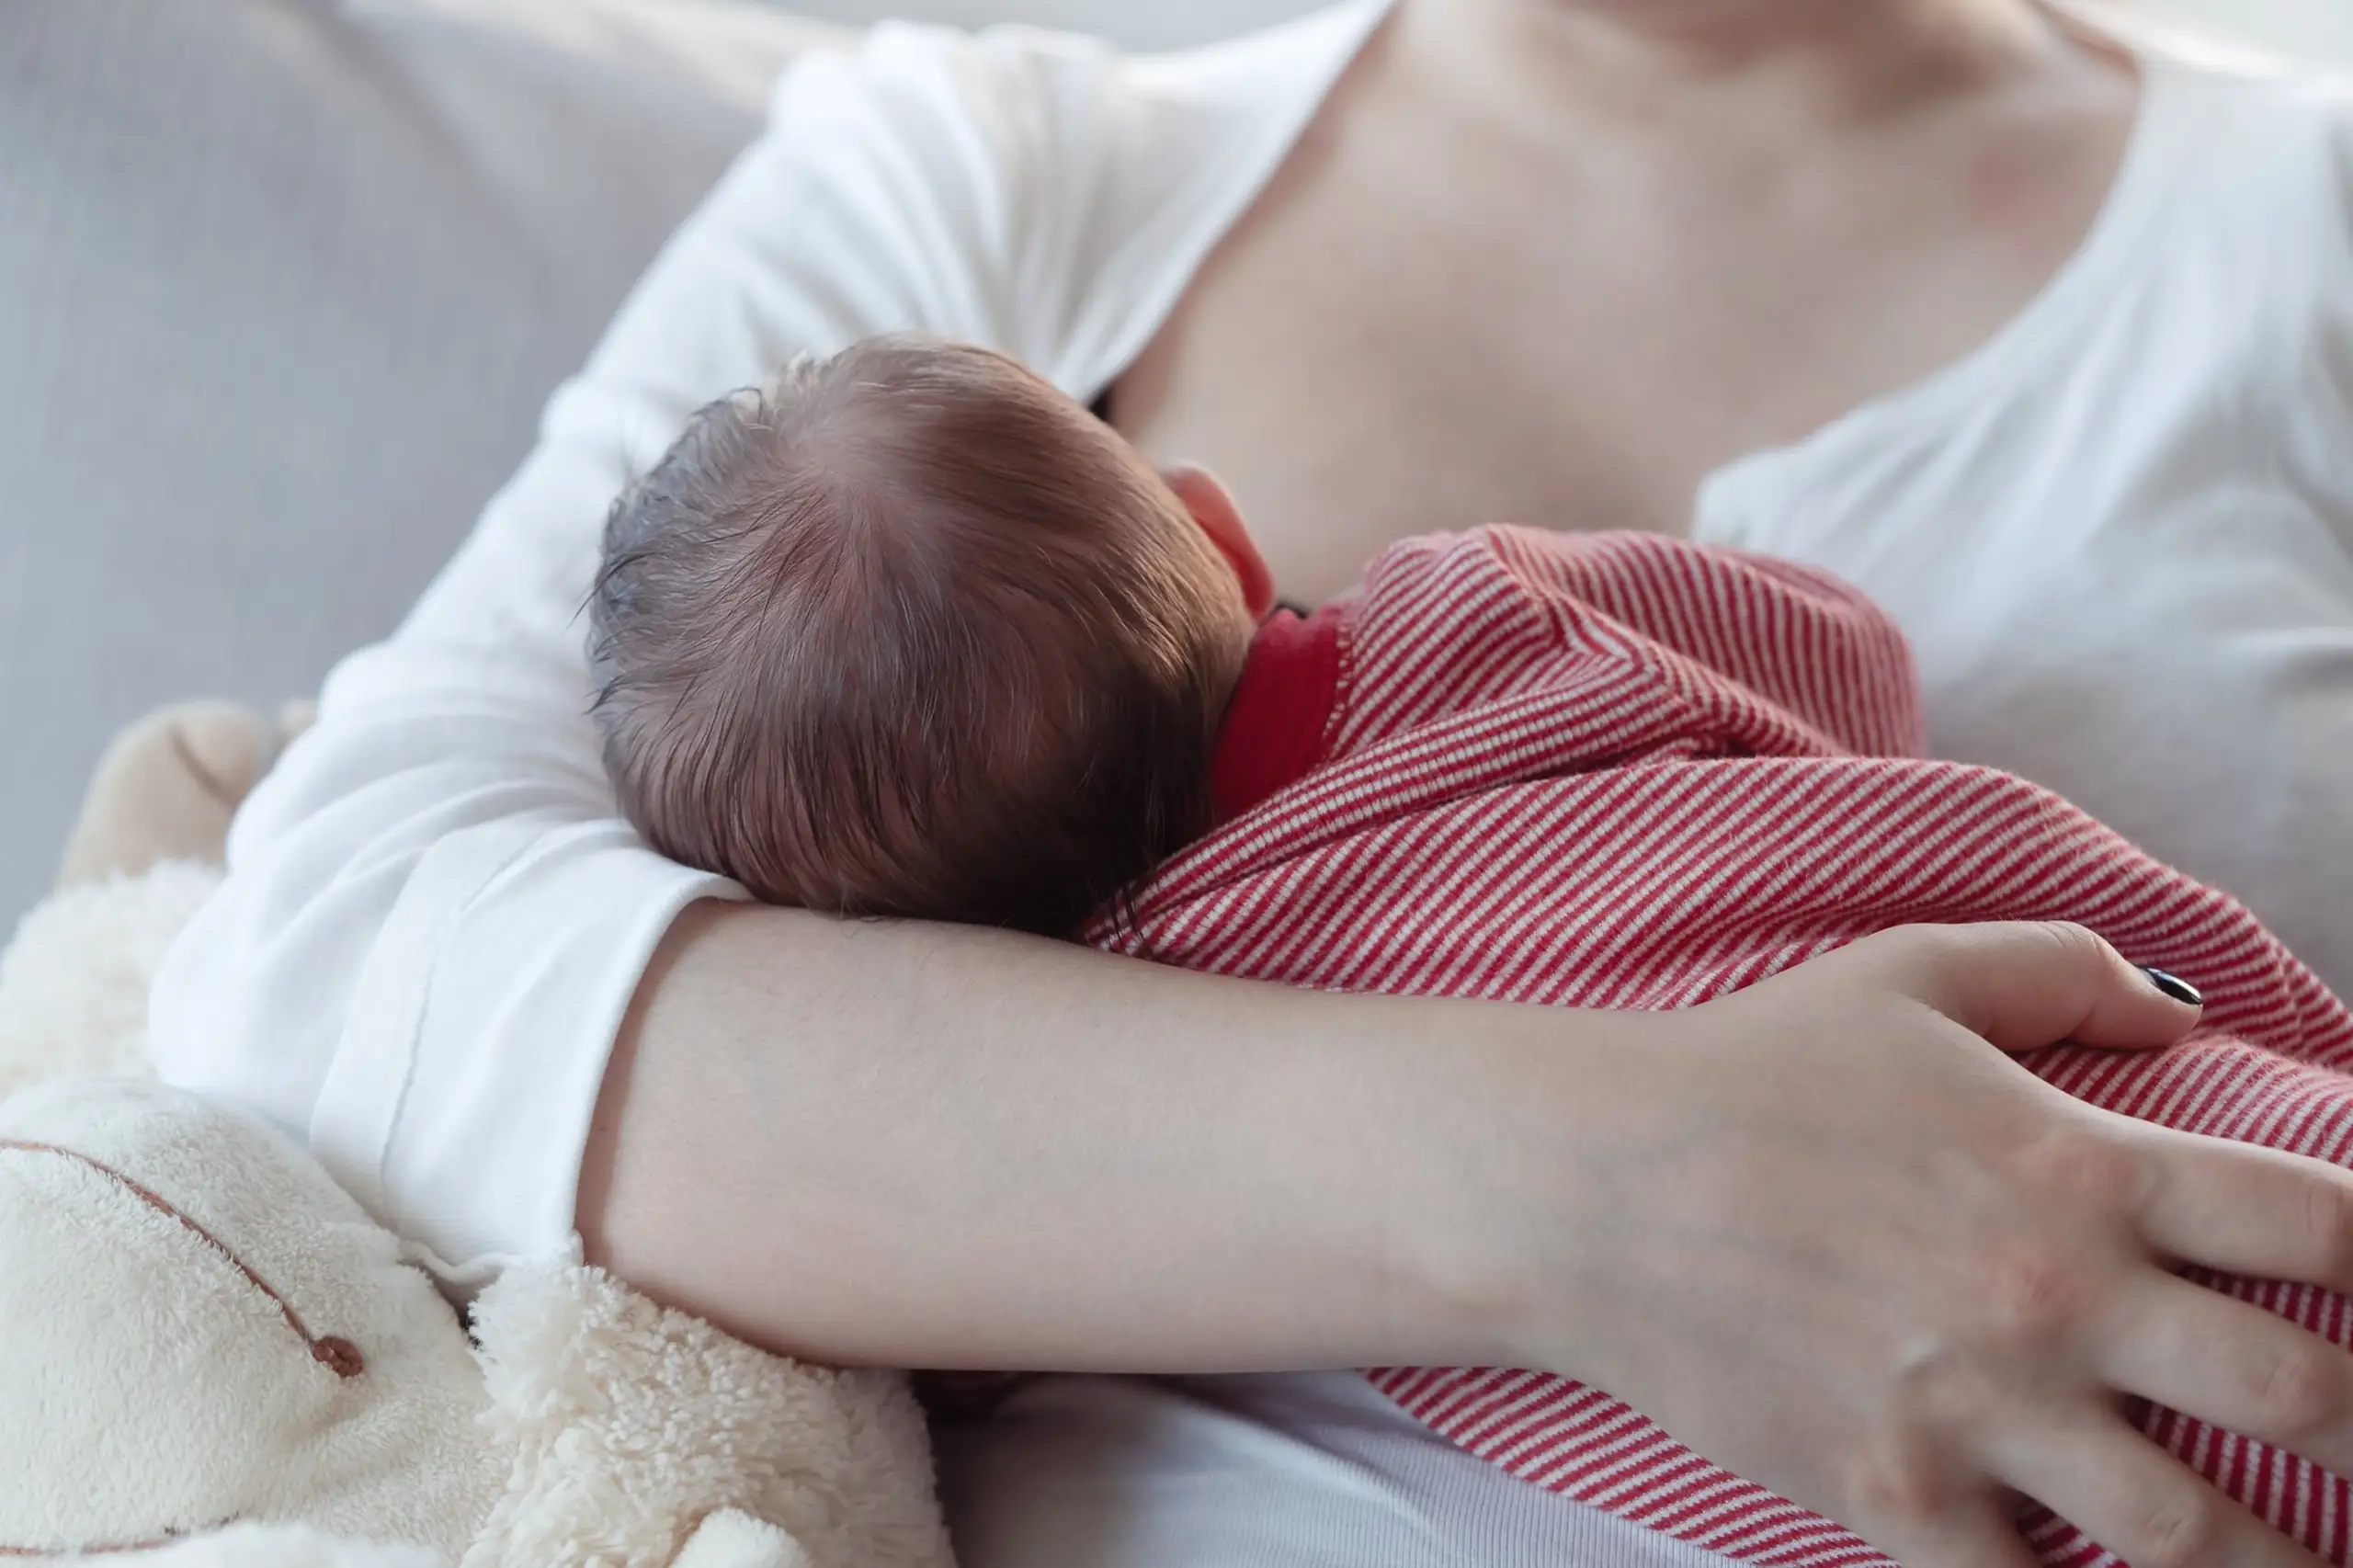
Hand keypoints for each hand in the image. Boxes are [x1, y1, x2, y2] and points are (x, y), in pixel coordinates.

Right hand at [1501, 922, 2350, 1567]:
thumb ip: (2062, 972)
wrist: (1583, 1182)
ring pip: (2202, 1538)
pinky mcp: (1894, 1497)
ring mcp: (1977, 1409)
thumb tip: (2186, 1011)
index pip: (2323, 1226)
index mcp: (2082, 1165)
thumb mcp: (1907, 975)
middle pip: (2310, 1398)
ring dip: (2284, 1566)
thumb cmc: (1748, 1069)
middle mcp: (2057, 1296)